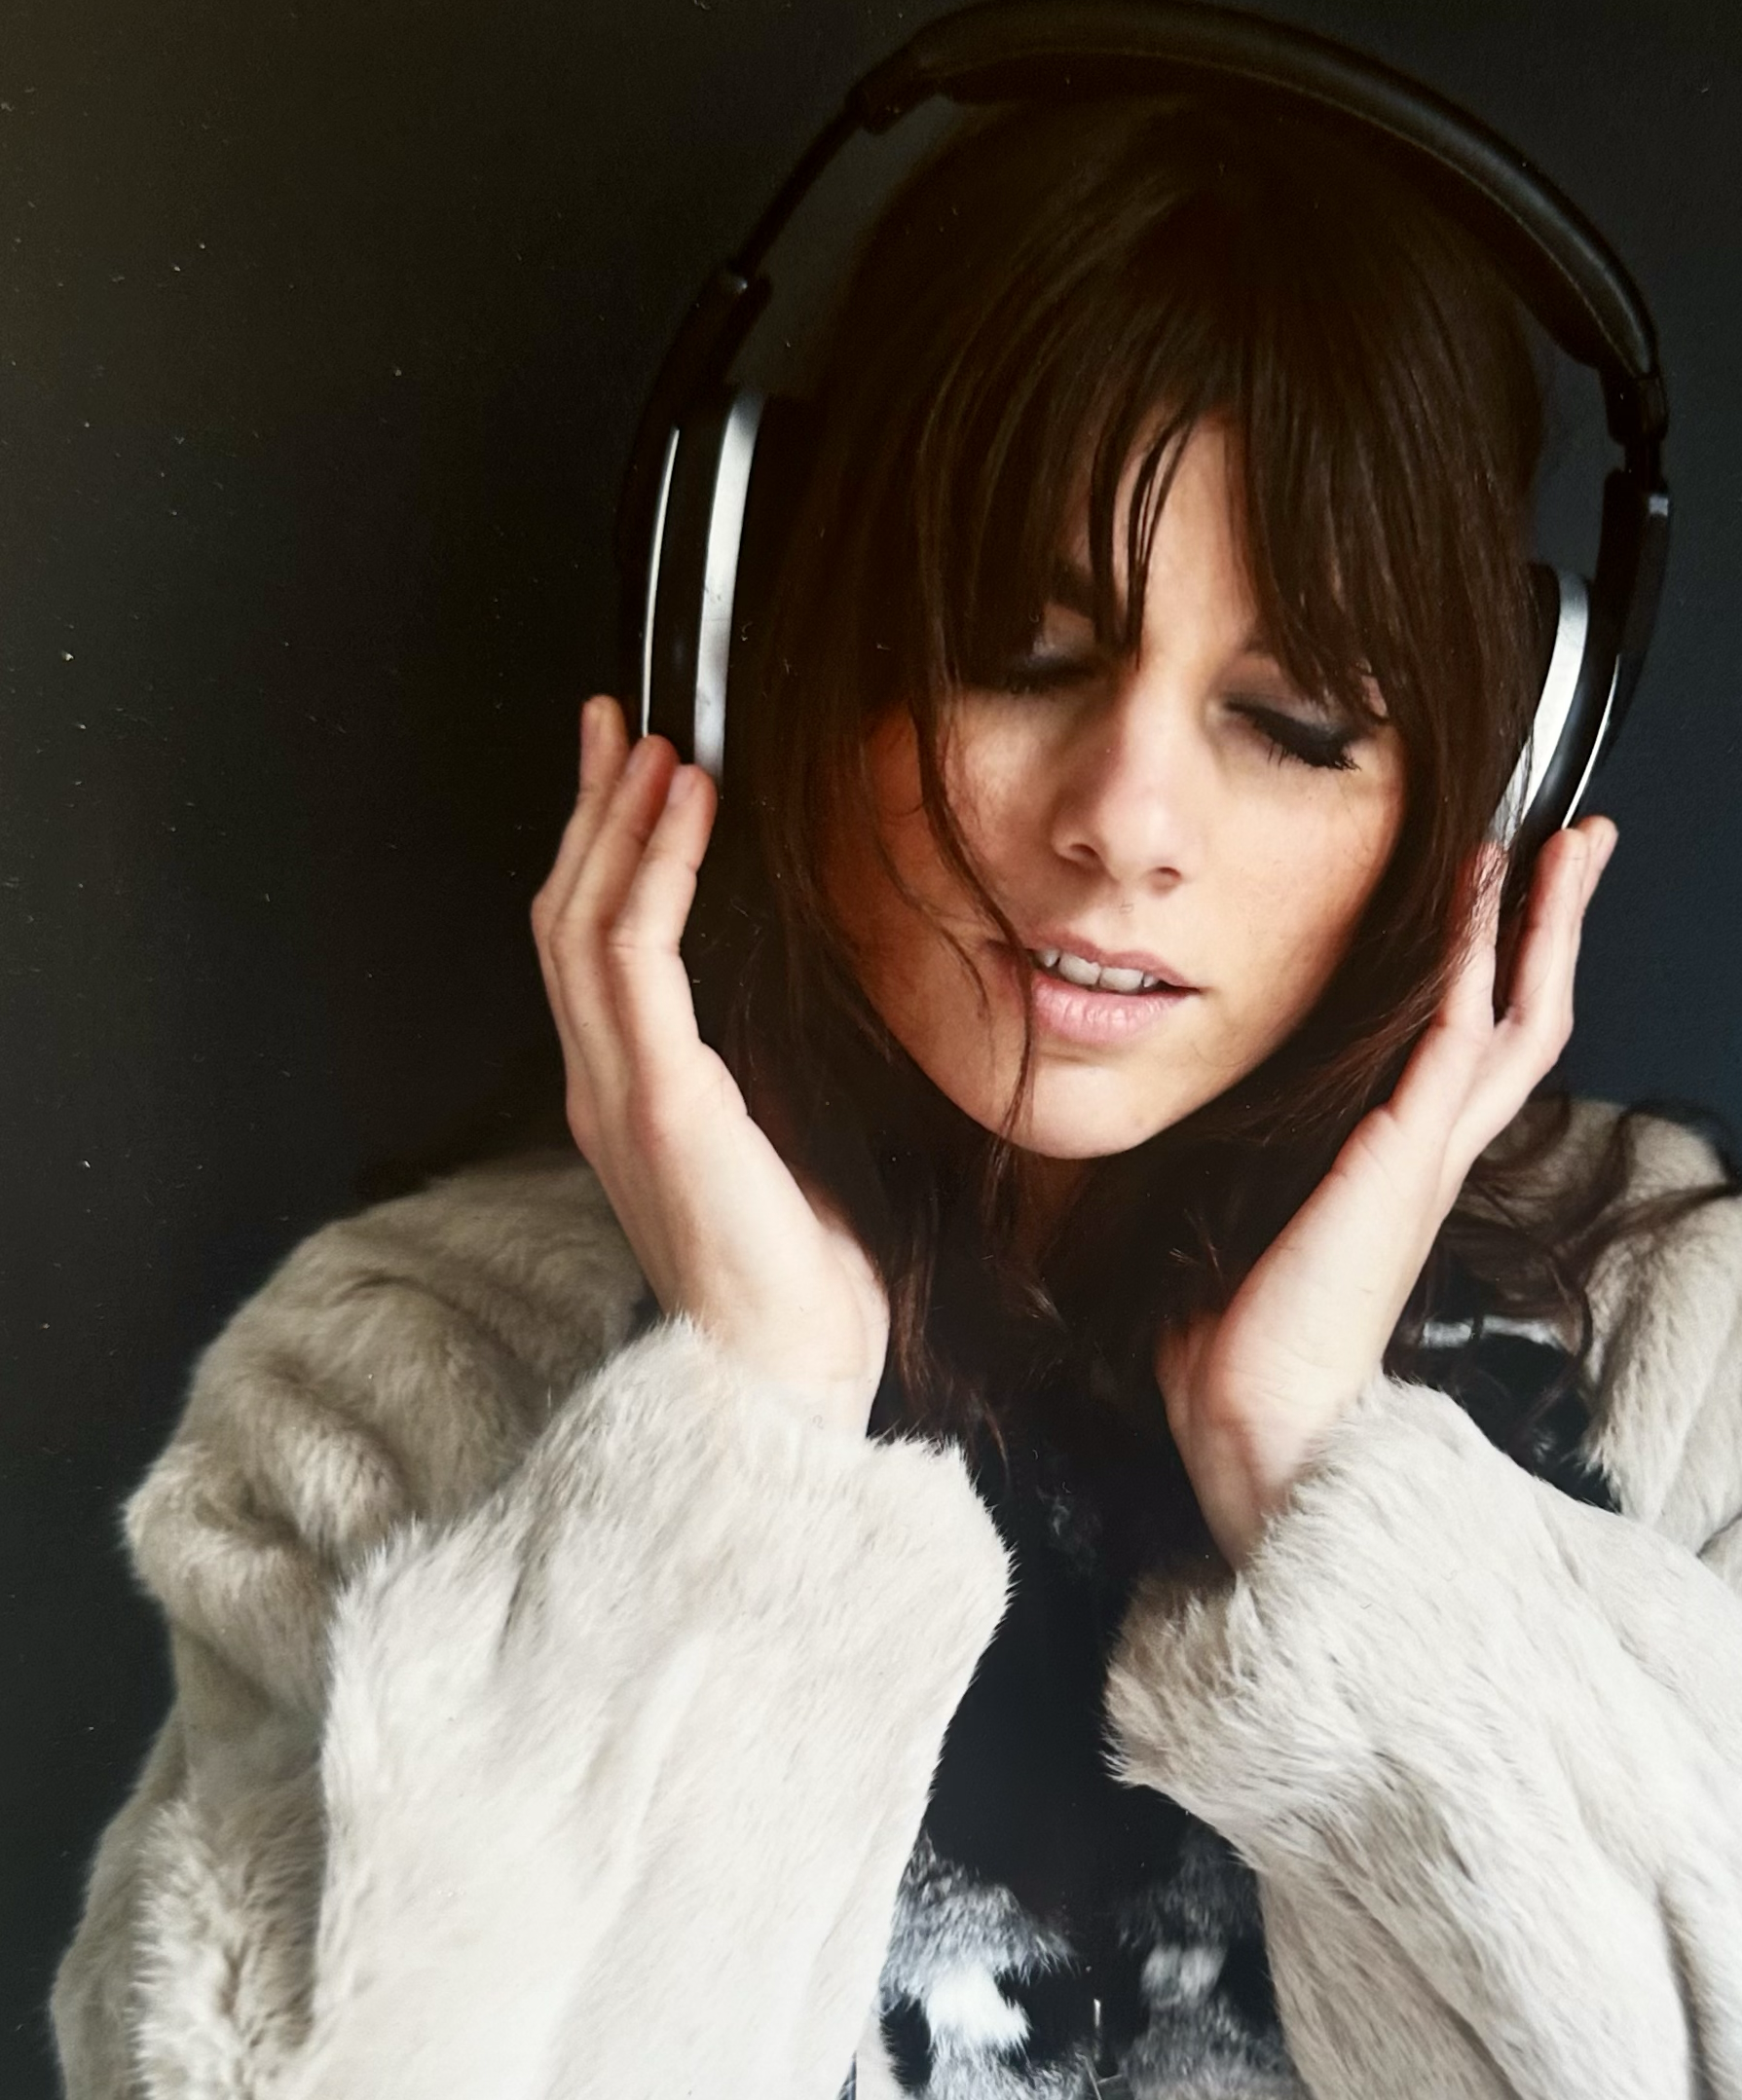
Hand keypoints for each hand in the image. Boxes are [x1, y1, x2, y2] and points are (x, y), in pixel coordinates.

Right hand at [531, 698, 890, 1435]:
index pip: (593, 951)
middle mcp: (603, 1089)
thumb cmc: (808, 1283)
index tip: (634, 773)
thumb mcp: (795, 1146)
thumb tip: (816, 993)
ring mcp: (617, 1095)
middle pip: (567, 917)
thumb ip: (776, 1071)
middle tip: (615, 721)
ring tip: (650, 745)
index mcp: (631, 1100)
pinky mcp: (658, 1102)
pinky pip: (636, 958)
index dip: (603, 853)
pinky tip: (687, 809)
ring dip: (617, 822)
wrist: (793, 1378)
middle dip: (589, 809)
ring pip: (584, 922)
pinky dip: (656, 869)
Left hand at [1155, 818, 1617, 1565]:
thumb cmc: (1234, 1346)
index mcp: (1404, 1173)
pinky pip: (1458, 1030)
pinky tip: (1479, 886)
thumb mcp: (1232, 1225)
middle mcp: (1435, 1156)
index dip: (1503, 971)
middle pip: (1531, 1017)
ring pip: (1520, 1012)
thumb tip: (1180, 1140)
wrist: (1258, 1419)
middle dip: (1559, 924)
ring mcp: (1430, 1154)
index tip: (1511, 898)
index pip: (1475, 1051)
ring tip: (1569, 839)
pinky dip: (1474, 952)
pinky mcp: (1405, 1154)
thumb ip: (1239, 1170)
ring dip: (1544, 919)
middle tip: (1583, 841)